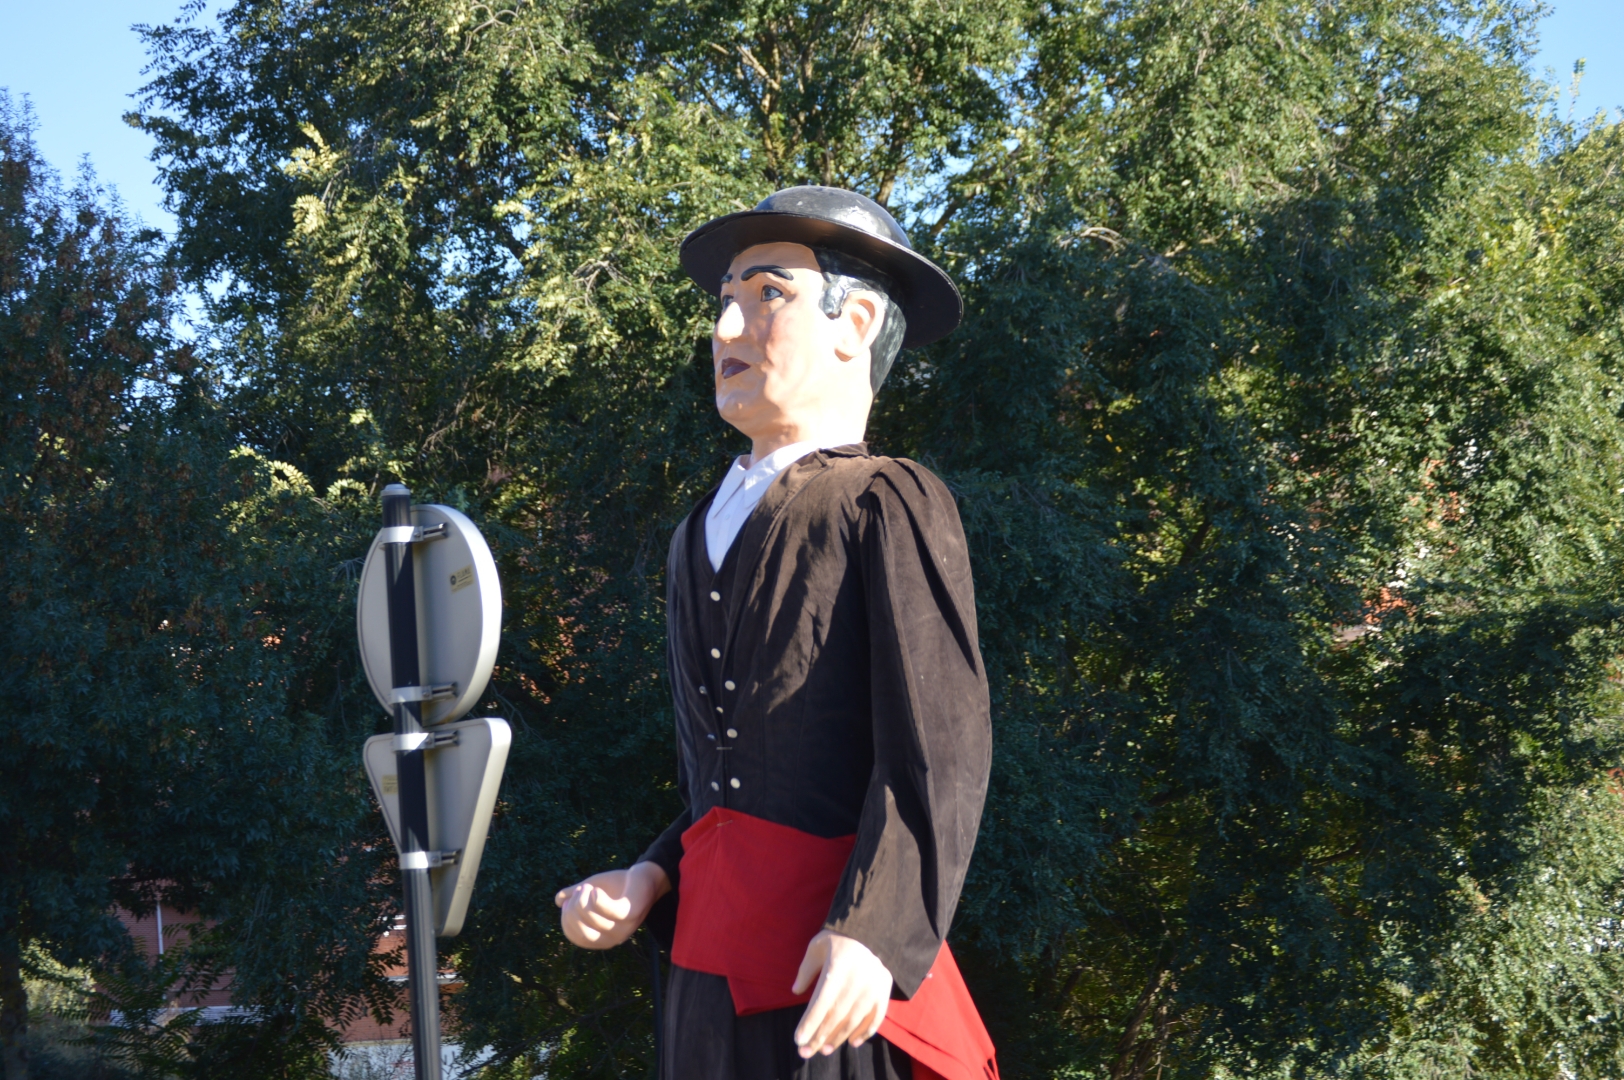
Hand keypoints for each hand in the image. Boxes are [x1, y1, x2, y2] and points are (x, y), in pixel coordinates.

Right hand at [554, 861, 669, 949]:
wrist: (645, 876)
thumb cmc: (619, 886)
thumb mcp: (592, 890)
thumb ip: (575, 896)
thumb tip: (558, 900)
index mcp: (602, 937)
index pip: (575, 936)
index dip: (566, 918)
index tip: (569, 900)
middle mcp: (613, 938)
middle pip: (582, 932)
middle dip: (573, 909)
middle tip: (580, 890)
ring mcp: (625, 928)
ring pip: (593, 920)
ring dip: (584, 900)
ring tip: (589, 887)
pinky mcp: (633, 914)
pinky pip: (611, 912)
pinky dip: (598, 901)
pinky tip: (595, 891)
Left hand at [791, 929, 892, 1057]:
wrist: (871, 931)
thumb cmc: (838, 940)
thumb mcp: (817, 947)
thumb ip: (806, 970)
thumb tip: (795, 991)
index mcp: (838, 966)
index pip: (822, 1002)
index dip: (810, 1023)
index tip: (798, 1039)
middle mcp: (857, 979)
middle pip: (836, 1016)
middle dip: (820, 1037)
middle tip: (806, 1053)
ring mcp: (873, 987)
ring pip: (854, 1020)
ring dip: (839, 1038)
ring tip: (825, 1050)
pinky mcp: (884, 992)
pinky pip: (876, 1018)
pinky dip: (864, 1033)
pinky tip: (852, 1043)